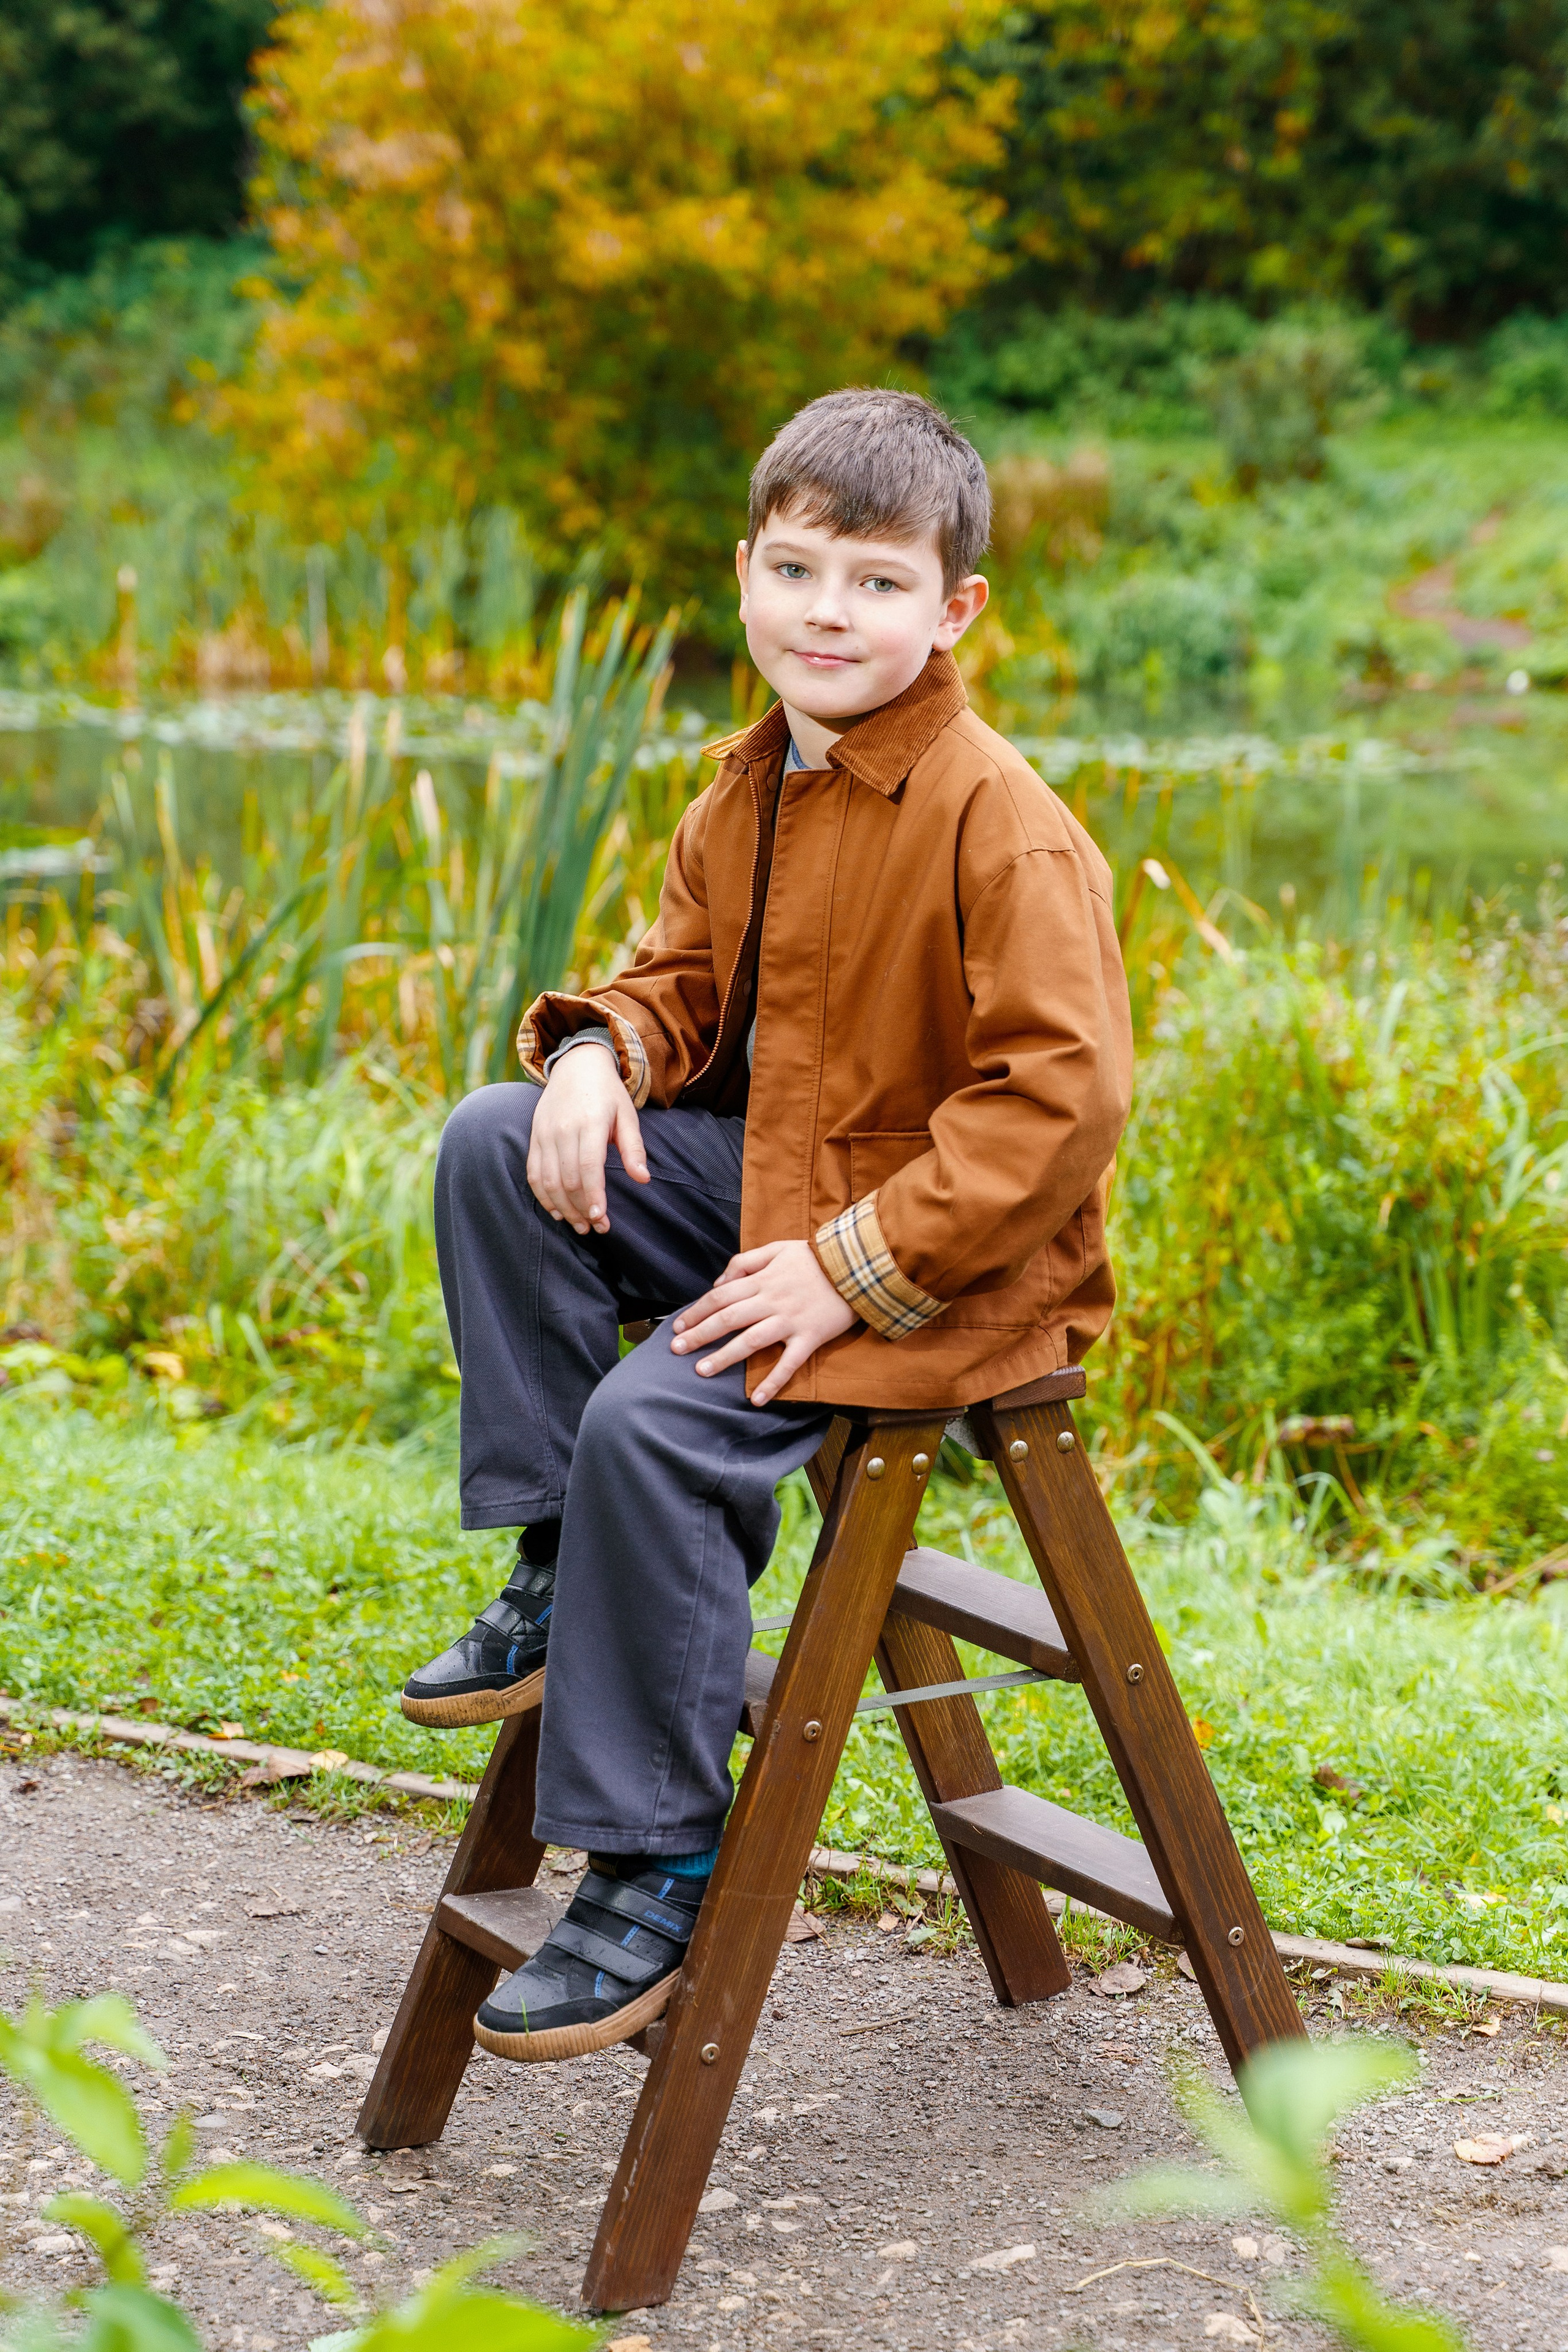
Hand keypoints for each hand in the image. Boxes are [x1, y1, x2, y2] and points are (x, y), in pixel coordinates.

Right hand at [527, 1044, 647, 1233]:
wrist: (576, 1065)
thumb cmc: (607, 1093)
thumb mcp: (628, 1114)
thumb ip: (634, 1148)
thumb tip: (643, 1179)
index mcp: (590, 1121)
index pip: (588, 1166)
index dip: (593, 1195)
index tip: (601, 1218)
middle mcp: (563, 1128)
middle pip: (568, 1179)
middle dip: (582, 1208)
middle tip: (598, 1228)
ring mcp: (544, 1133)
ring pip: (548, 1180)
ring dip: (563, 1208)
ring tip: (580, 1225)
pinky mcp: (534, 1137)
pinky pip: (533, 1172)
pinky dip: (543, 1196)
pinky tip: (557, 1211)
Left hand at [671, 1239, 855, 1404]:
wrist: (858, 1265)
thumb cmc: (816, 1257)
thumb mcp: (778, 1248)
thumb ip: (745, 1261)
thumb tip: (719, 1282)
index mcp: (762, 1279)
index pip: (720, 1296)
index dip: (696, 1311)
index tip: (678, 1326)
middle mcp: (772, 1301)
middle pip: (728, 1319)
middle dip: (699, 1335)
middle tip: (676, 1351)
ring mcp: (790, 1321)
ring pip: (751, 1341)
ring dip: (724, 1357)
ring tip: (702, 1371)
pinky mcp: (810, 1337)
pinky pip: (789, 1363)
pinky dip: (772, 1382)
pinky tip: (755, 1399)